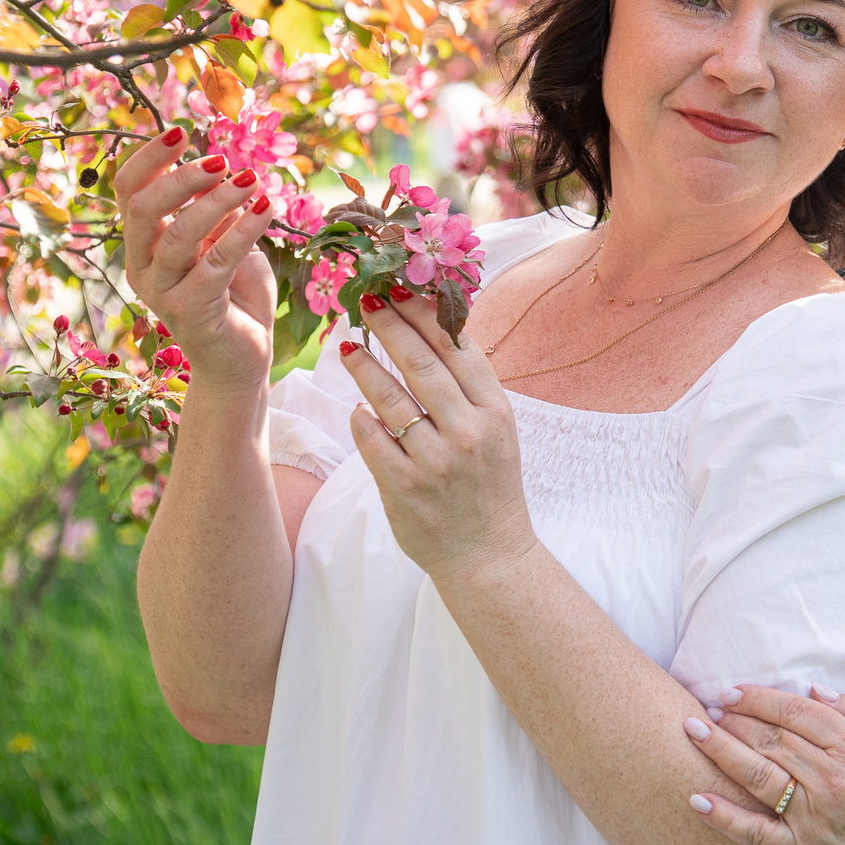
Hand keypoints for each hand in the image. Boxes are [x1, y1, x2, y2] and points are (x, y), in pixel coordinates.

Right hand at [115, 127, 276, 392]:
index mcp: (142, 244)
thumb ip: (215, 210)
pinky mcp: (191, 312)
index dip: (148, 158)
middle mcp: (142, 267)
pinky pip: (216, 262)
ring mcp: (161, 292)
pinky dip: (243, 230)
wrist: (242, 360)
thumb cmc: (234, 296)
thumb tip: (221, 166)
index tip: (180, 131)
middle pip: (142, 209)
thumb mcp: (224, 242)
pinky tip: (266, 208)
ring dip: (217, 201)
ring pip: (178, 235)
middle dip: (180, 178)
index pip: (127, 190)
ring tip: (251, 180)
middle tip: (221, 160)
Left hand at [342, 290, 539, 581]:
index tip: (403, 289)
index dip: (427, 315)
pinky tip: (358, 409)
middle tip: (366, 299)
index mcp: (497, 412)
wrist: (489, 555)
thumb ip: (470, 388)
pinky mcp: (404, 486)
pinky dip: (362, 419)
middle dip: (389, 325)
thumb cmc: (489, 486)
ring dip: (365, 366)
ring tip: (347, 347)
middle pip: (421, 364)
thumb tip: (435, 329)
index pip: (458, 349)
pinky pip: (372, 439)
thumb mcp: (497, 431)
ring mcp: (436, 460)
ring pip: (390, 398)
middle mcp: (469, 432)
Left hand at [683, 683, 844, 844]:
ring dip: (720, 750)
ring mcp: (813, 818)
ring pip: (757, 775)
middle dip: (734, 719)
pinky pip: (756, 834)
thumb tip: (815, 690)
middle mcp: (829, 779)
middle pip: (770, 739)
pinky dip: (724, 817)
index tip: (732, 692)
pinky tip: (696, 799)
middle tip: (706, 707)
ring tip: (693, 731)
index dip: (759, 698)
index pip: (795, 712)